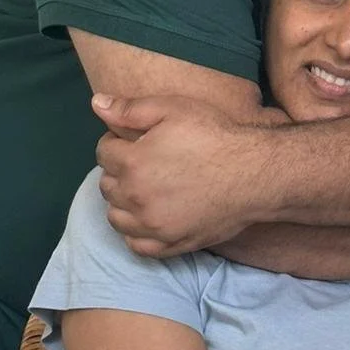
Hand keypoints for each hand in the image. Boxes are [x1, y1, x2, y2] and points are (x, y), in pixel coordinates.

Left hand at [93, 93, 280, 256]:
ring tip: (142, 189)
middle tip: (141, 162)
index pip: (103, 153)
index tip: (132, 140)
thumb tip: (96, 103)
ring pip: (116, 218)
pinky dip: (135, 233)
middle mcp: (136, 198)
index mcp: (132, 163)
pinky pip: (137, 245)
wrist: (253, 173)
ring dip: (122, 202)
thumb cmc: (214, 136)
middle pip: (107, 185)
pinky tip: (148, 218)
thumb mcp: (172, 109)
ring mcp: (152, 225)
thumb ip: (130, 109)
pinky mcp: (171, 243)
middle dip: (117, 171)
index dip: (115, 142)